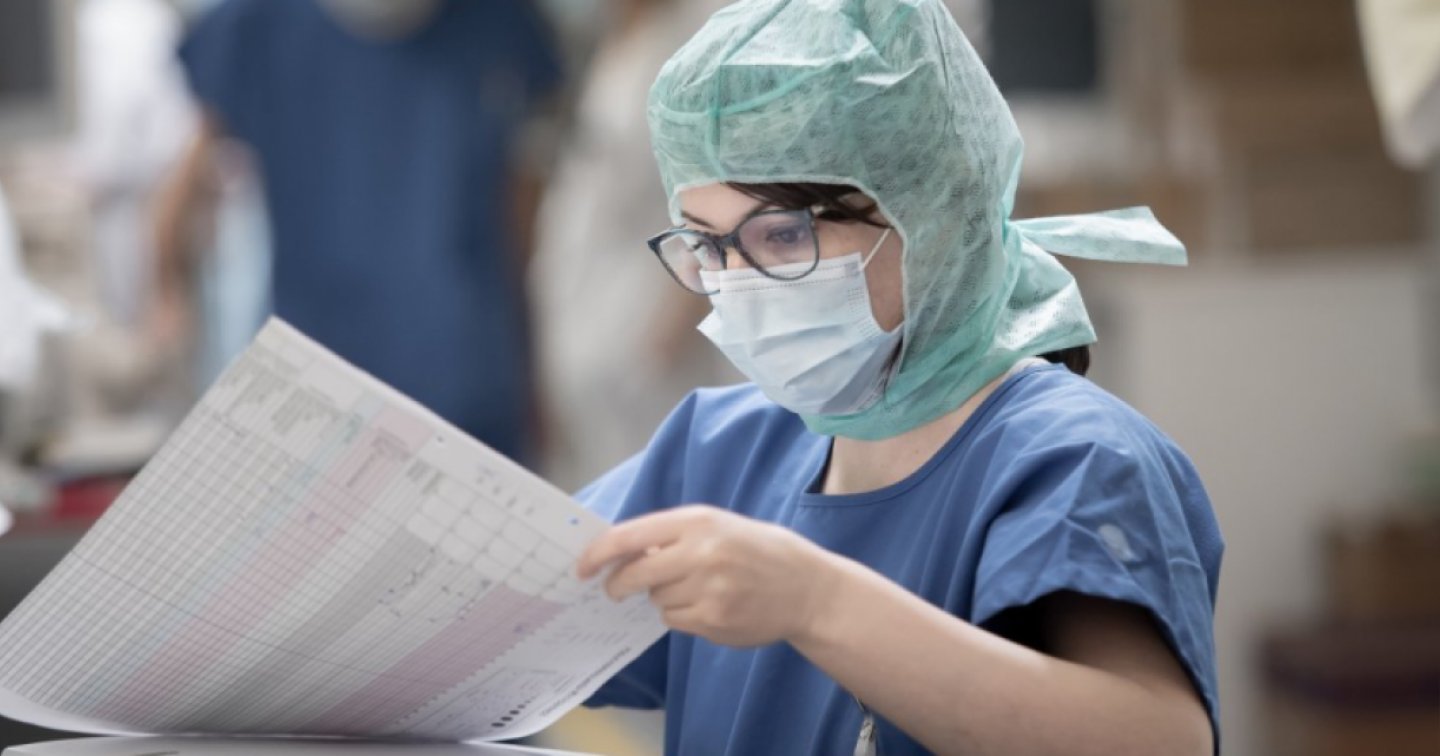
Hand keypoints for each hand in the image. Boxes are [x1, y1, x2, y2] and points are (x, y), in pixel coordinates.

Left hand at [576, 505, 838, 647]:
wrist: (808, 588)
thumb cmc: (759, 551)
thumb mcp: (719, 526)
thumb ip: (673, 535)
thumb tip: (621, 553)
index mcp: (698, 522)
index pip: (629, 536)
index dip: (598, 554)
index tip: (582, 567)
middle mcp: (701, 554)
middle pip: (635, 575)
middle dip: (617, 586)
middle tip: (614, 591)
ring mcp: (708, 590)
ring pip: (656, 600)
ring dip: (663, 598)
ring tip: (698, 588)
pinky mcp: (714, 621)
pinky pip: (675, 620)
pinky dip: (682, 615)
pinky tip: (710, 605)